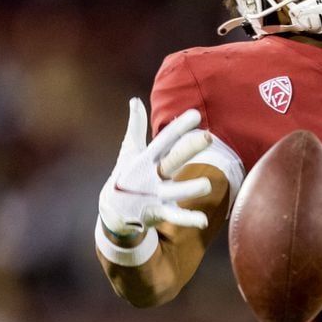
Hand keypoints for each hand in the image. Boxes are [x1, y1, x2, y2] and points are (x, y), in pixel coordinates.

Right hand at [98, 98, 212, 240]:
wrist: (112, 211)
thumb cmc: (125, 175)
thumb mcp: (129, 151)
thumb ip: (136, 126)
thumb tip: (134, 100)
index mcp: (146, 159)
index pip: (165, 139)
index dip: (180, 127)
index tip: (196, 114)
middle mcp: (150, 175)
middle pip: (172, 160)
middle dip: (189, 148)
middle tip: (208, 137)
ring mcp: (154, 195)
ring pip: (174, 191)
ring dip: (189, 189)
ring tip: (207, 184)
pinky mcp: (157, 213)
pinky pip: (175, 216)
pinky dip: (188, 219)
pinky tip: (203, 221)